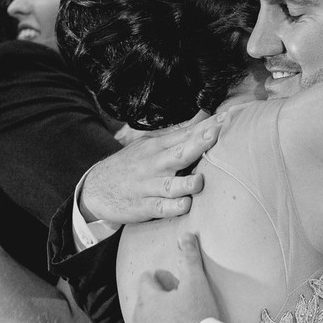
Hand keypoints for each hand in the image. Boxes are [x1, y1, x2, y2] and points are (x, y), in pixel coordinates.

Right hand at [80, 113, 221, 224]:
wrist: (95, 188)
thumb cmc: (130, 165)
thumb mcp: (150, 144)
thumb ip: (179, 132)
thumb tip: (204, 114)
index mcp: (157, 147)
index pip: (186, 133)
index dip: (206, 126)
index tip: (227, 117)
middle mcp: (154, 165)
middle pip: (180, 153)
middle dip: (199, 144)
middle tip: (216, 134)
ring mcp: (149, 186)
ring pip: (171, 184)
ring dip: (186, 183)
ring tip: (200, 181)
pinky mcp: (144, 207)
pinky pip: (160, 208)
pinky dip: (173, 207)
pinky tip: (185, 205)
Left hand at [132, 232, 220, 322]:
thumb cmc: (197, 318)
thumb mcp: (196, 283)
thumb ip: (189, 258)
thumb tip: (185, 236)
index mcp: (148, 300)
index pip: (146, 280)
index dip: (160, 279)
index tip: (173, 284)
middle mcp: (139, 322)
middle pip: (143, 306)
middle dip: (157, 304)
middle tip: (179, 306)